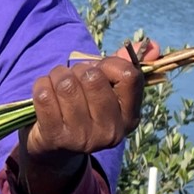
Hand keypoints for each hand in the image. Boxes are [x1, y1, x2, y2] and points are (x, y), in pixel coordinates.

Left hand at [17, 38, 159, 193]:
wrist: (55, 149)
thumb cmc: (84, 110)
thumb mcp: (107, 92)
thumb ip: (125, 67)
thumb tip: (152, 44)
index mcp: (129, 118)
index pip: (128, 75)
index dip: (108, 64)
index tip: (98, 70)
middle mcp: (110, 131)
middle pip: (92, 76)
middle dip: (78, 70)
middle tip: (73, 80)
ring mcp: (82, 137)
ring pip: (66, 83)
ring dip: (57, 75)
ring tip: (57, 85)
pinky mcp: (54, 137)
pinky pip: (44, 94)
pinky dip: (41, 85)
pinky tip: (44, 94)